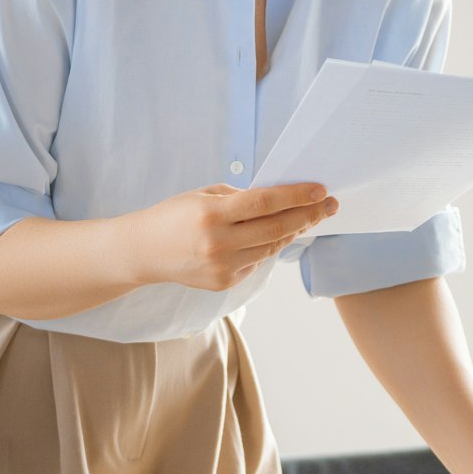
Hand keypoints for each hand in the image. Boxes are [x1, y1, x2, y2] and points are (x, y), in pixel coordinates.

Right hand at [116, 183, 336, 292]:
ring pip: (270, 247)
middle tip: (329, 205)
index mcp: (212, 214)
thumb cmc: (174, 216)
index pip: (265, 203)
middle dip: (308, 215)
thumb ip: (240, 198)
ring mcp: (222, 267)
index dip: (296, 196)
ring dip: (292, 231)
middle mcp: (219, 243)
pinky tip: (274, 234)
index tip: (320, 190)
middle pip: (276, 229)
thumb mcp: (204, 196)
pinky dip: (267, 246)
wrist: (144, 252)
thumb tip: (279, 200)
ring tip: (309, 216)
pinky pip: (256, 261)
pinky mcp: (224, 283)